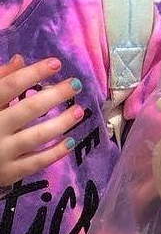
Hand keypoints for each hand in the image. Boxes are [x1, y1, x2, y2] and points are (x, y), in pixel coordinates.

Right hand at [0, 56, 87, 185]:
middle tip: (76, 84)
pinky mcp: (8, 174)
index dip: (33, 73)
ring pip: (35, 137)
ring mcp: (0, 153)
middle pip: (27, 110)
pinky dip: (54, 153)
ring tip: (79, 111)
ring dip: (60, 123)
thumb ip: (0, 81)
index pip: (9, 86)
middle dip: (54, 96)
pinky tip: (70, 141)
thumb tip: (19, 59)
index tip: (56, 64)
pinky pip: (35, 163)